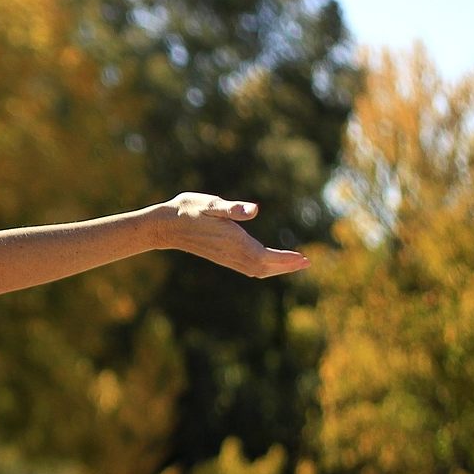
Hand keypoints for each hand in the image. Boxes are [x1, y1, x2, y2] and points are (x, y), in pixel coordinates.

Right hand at [160, 193, 308, 276]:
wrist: (166, 225)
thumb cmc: (188, 209)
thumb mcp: (210, 204)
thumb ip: (231, 208)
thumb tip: (253, 210)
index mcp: (233, 241)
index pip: (264, 256)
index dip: (285, 259)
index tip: (303, 258)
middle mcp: (230, 252)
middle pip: (263, 267)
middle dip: (285, 266)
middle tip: (307, 263)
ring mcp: (225, 257)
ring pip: (256, 269)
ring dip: (276, 268)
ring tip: (293, 264)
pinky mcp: (222, 256)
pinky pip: (247, 267)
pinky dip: (263, 267)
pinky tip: (268, 262)